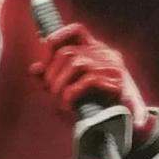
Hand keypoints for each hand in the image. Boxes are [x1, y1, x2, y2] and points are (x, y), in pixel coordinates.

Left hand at [31, 23, 150, 133]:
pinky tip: (70, 104)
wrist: (124, 128)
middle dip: (52, 73)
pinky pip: (87, 81)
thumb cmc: (95, 108)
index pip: (76, 31)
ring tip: (60, 100)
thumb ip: (53, 78)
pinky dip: (72, 93)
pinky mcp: (117, 84)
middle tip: (51, 92)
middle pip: (68, 51)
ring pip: (76, 63)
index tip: (45, 60)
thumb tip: (34, 69)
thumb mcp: (70, 89)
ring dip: (60, 84)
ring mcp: (112, 68)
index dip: (57, 38)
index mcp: (96, 51)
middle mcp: (106, 54)